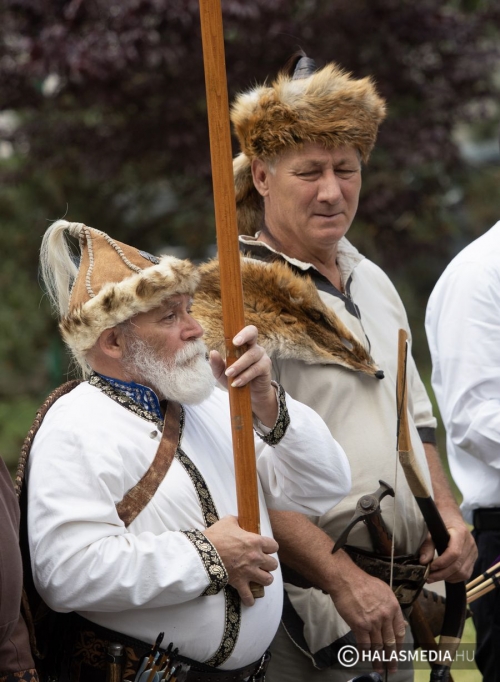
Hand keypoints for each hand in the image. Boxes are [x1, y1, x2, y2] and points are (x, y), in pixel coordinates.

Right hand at [204, 515, 278, 605]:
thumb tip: (240, 520)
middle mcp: (256, 557)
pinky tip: (250, 600)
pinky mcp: (240, 583)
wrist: (203, 552)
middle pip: (273, 564)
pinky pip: (249, 596)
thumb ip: (238, 521)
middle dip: (268, 564)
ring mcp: (249, 571)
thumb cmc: (216, 536)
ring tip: (259, 577)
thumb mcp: (228, 521)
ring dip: (264, 579)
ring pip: (268, 580)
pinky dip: (250, 599)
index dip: (270, 547)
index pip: (274, 546)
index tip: (266, 548)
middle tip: (261, 563)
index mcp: (255, 541)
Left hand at [209, 325, 277, 426]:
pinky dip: (245, 376)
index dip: (241, 332)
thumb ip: (217, 364)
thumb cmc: (235, 379)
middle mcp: (254, 346)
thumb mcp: (222, 373)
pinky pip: (256, 369)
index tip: (233, 340)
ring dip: (239, 365)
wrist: (250, 395)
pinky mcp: (266, 367)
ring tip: (229, 374)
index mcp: (243, 344)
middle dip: (244, 336)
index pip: (244, 331)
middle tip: (235, 343)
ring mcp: (261, 356)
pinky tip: (237, 383)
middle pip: (253, 332)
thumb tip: (212, 352)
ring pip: (251, 355)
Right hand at [330, 558, 406, 673]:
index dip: (399, 645)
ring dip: (378, 660)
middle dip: (391, 658)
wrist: (346, 580)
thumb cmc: (363, 583)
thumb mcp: (384, 591)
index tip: (398, 653)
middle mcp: (385, 616)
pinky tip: (364, 658)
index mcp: (393, 607)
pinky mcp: (359, 626)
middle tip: (392, 668)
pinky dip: (364, 653)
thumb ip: (392, 607)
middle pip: (390, 642)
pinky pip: (364, 644)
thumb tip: (403, 623)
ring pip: (377, 646)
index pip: (400, 631)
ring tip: (378, 668)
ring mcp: (373, 622)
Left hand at [419, 512, 476, 582]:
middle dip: (442, 574)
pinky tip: (444, 575)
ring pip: (463, 572)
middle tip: (428, 577)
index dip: (442, 563)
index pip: (454, 553)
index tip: (430, 567)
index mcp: (460, 533)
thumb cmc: (441, 520)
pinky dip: (455, 577)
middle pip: (458, 565)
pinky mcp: (473, 558)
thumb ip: (427, 545)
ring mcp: (474, 552)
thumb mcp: (431, 529)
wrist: (452, 514)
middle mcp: (470, 544)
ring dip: (448, 577)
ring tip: (434, 577)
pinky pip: (466, 573)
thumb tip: (423, 562)